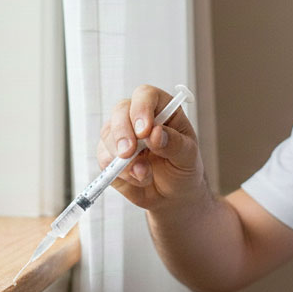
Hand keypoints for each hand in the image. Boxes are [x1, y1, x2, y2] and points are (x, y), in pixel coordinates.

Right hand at [97, 84, 205, 210]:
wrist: (173, 195)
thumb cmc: (184, 169)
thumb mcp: (188, 157)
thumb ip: (174, 144)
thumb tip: (156, 133)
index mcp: (161, 109)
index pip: (145, 95)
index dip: (142, 109)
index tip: (145, 131)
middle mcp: (138, 118)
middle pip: (120, 111)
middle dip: (122, 132)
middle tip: (129, 153)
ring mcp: (121, 136)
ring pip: (108, 135)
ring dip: (124, 159)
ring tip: (145, 174)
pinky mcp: (110, 156)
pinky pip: (104, 159)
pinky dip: (120, 172)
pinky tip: (138, 178)